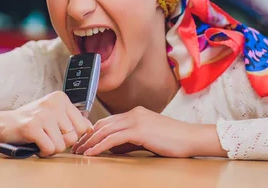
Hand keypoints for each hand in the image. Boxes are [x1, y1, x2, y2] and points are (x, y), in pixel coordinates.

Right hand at [0, 91, 91, 156]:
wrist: (4, 124)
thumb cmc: (32, 120)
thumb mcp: (55, 113)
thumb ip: (72, 119)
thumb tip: (90, 128)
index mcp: (61, 98)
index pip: (83, 125)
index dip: (73, 134)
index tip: (60, 132)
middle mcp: (53, 104)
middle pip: (73, 136)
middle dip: (62, 143)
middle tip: (49, 137)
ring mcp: (43, 114)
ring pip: (62, 145)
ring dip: (52, 148)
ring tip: (42, 140)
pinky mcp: (32, 127)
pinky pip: (50, 149)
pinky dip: (43, 152)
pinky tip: (36, 144)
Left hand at [71, 106, 223, 157]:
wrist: (191, 138)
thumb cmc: (174, 140)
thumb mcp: (148, 137)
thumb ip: (130, 140)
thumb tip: (113, 148)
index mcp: (135, 113)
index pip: (108, 121)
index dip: (93, 131)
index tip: (83, 142)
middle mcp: (133, 113)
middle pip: (103, 124)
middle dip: (87, 136)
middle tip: (75, 147)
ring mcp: (136, 120)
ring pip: (105, 130)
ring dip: (89, 142)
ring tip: (79, 152)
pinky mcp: (139, 130)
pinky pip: (113, 138)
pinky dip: (99, 146)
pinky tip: (92, 153)